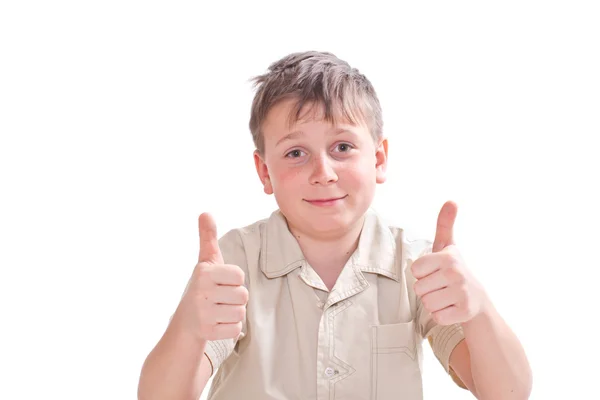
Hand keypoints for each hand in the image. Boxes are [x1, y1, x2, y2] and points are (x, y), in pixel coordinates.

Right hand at [174, 213, 248, 340]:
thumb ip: (207, 238)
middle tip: (219, 299)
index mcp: (204, 272)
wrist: (185, 323)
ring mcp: (202, 313)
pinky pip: (235, 329)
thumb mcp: (205, 262)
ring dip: (233, 313)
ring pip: (240, 313)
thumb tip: (205, 213)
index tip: (221, 284)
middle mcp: (201, 292)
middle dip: (235, 299)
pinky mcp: (206, 332)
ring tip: (218, 311)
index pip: (240, 277)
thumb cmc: (202, 288)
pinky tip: (216, 324)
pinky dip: (229, 329)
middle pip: (243, 295)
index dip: (234, 282)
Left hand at [411, 201, 487, 325]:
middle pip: (418, 288)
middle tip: (442, 286)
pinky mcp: (464, 313)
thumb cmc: (454, 270)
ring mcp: (462, 294)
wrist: (477, 299)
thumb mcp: (448, 246)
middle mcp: (456, 274)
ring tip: (446, 296)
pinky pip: (437, 317)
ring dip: (433, 303)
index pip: (415, 270)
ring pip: (426, 303)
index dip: (422, 273)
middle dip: (427, 289)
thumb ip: (444, 224)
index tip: (435, 271)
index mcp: (448, 257)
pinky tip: (452, 308)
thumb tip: (451, 200)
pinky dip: (441, 315)